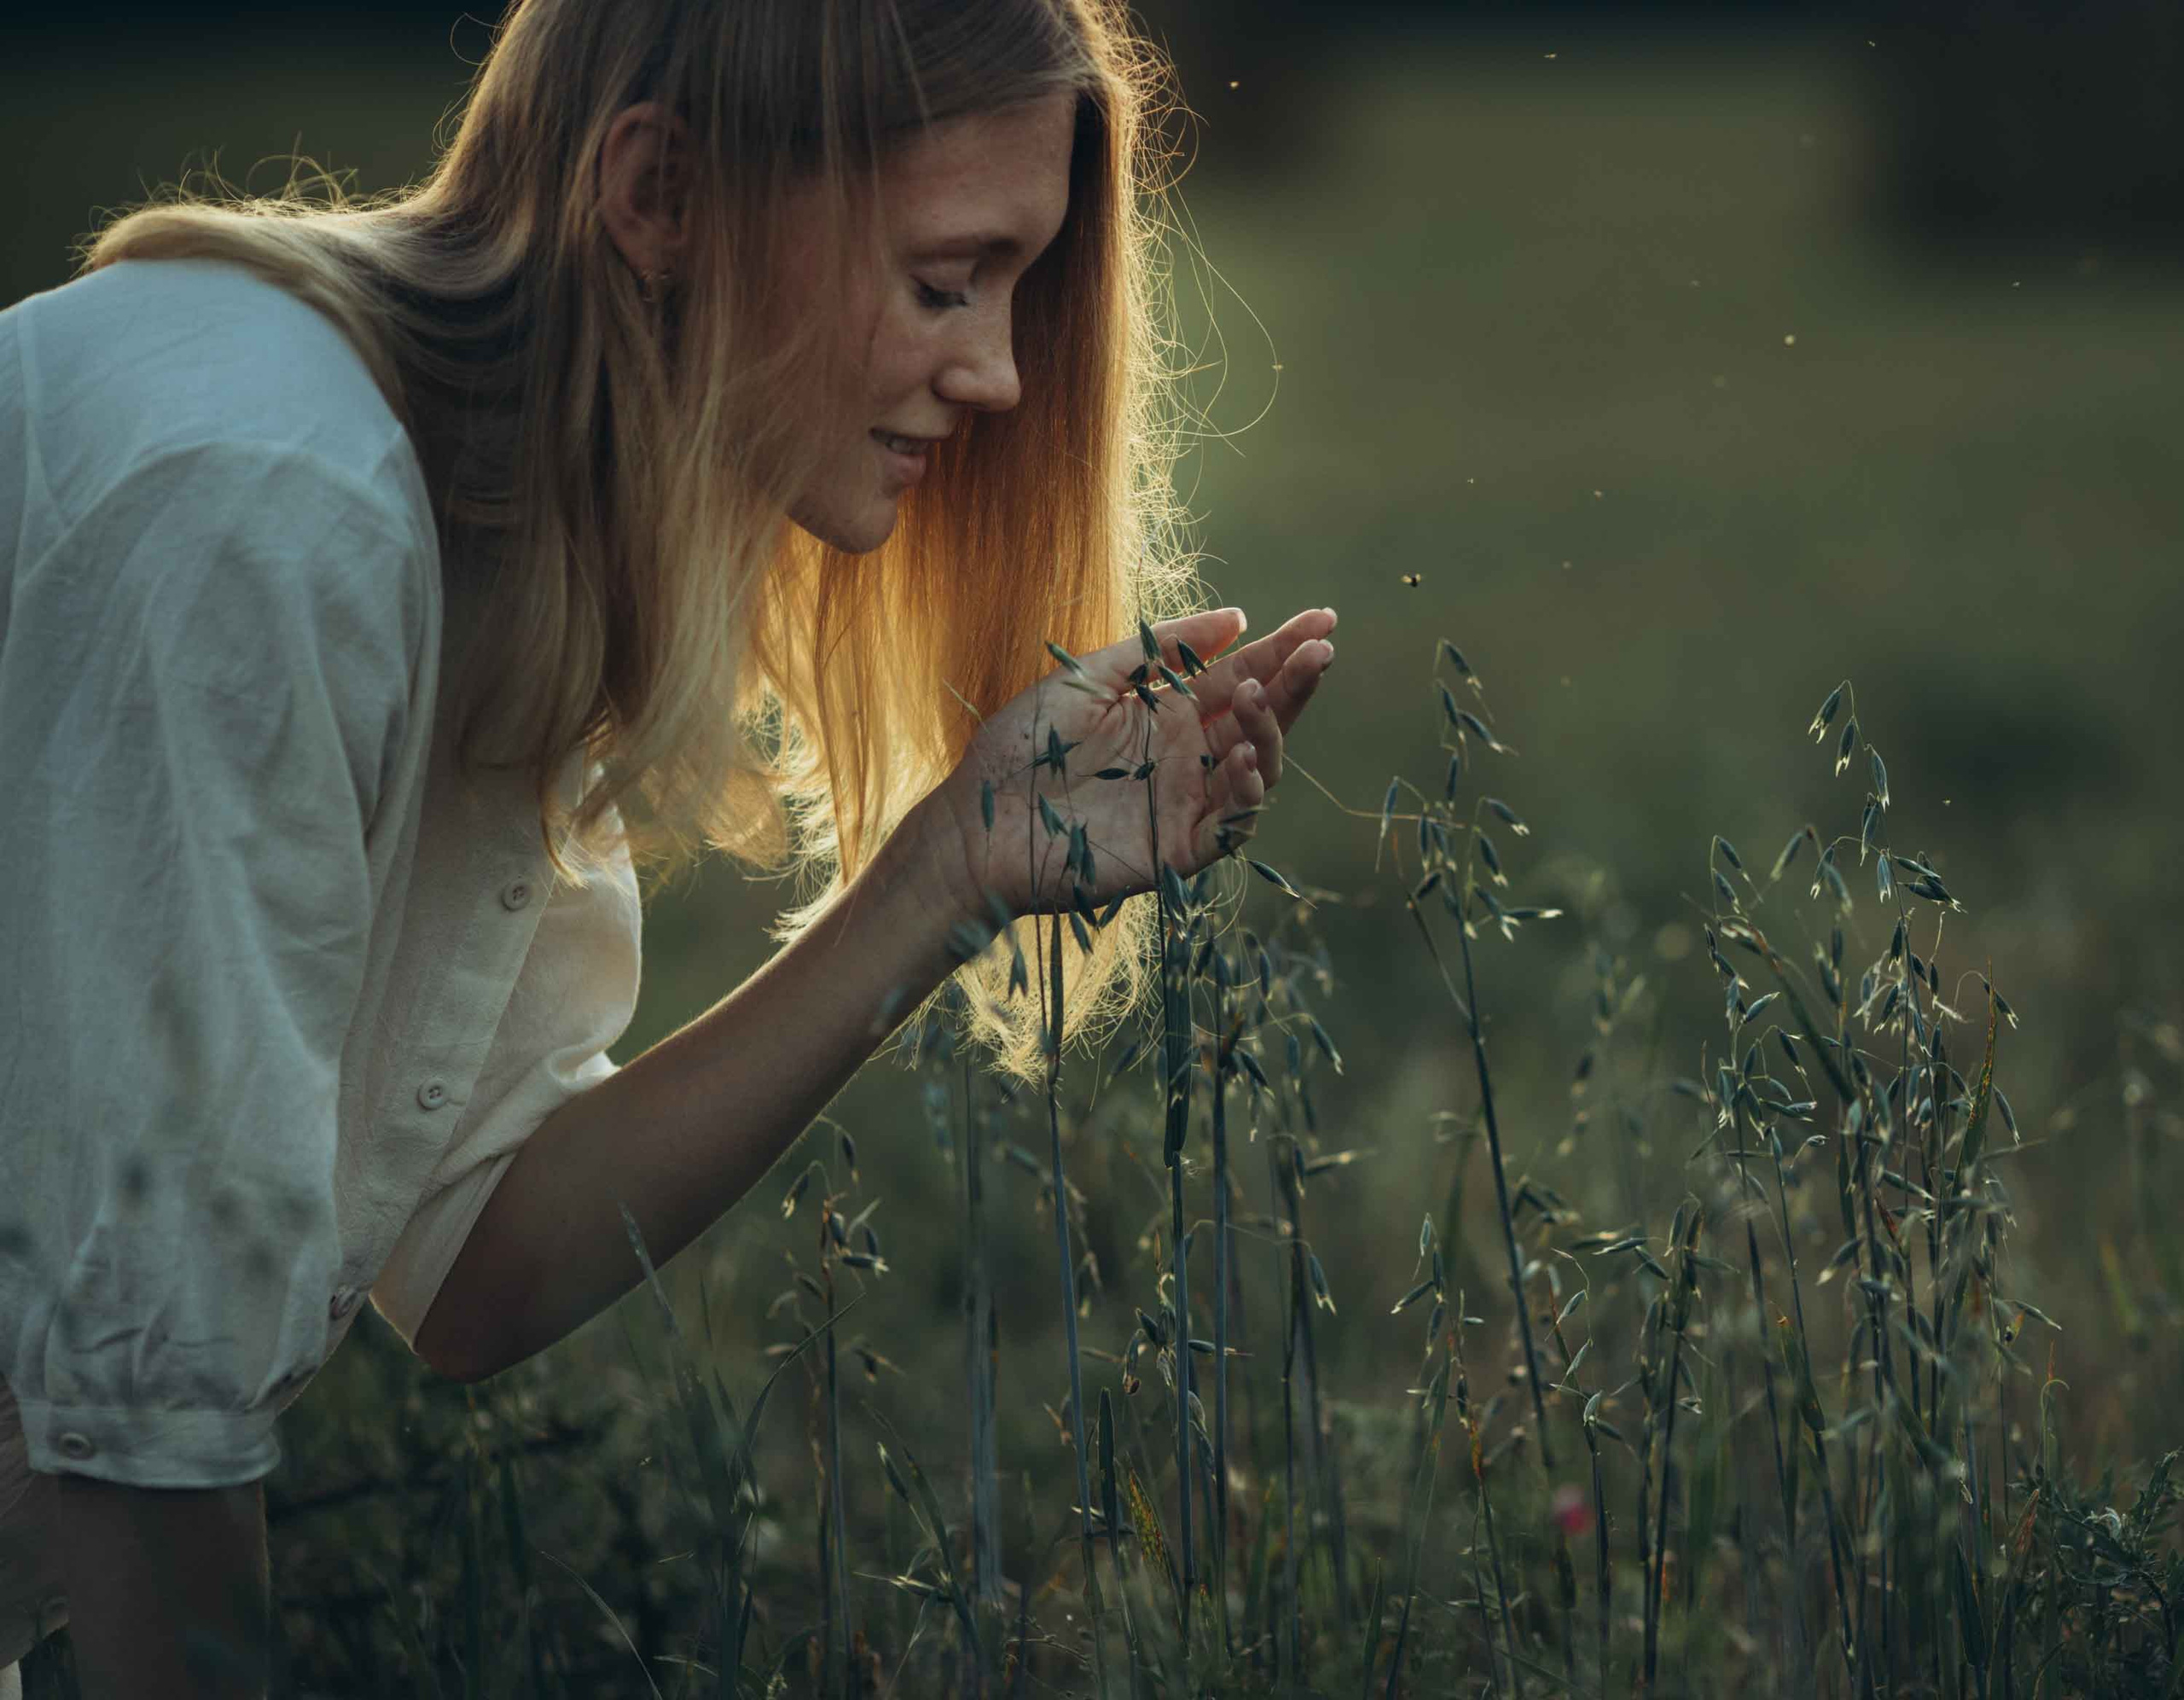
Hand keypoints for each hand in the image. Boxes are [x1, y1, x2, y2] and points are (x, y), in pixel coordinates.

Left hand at [922, 605, 1336, 922]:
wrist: (980, 819)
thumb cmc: (1023, 745)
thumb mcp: (1092, 676)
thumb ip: (1160, 647)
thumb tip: (1237, 615)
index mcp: (1169, 714)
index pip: (1242, 675)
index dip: (1284, 649)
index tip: (1323, 619)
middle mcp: (1187, 757)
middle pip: (1260, 719)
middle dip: (1295, 685)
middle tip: (1321, 651)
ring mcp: (1185, 804)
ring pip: (1256, 770)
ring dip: (1268, 731)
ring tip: (1256, 694)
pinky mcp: (1175, 849)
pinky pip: (1229, 826)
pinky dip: (1244, 792)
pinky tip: (1240, 754)